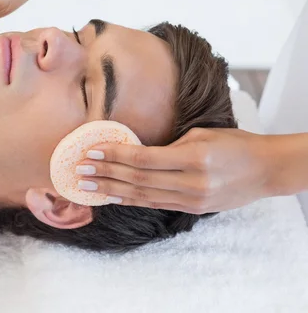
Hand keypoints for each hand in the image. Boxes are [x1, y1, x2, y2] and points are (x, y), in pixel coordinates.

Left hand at [75, 128, 282, 213]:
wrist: (266, 170)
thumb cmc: (234, 143)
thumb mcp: (201, 135)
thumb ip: (168, 145)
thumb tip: (134, 151)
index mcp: (194, 159)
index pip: (143, 159)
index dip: (114, 156)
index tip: (91, 152)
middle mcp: (191, 183)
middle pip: (138, 180)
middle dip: (105, 174)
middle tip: (79, 171)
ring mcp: (192, 199)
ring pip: (143, 196)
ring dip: (112, 190)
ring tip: (87, 187)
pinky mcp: (192, 209)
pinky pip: (154, 204)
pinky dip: (130, 200)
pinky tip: (111, 196)